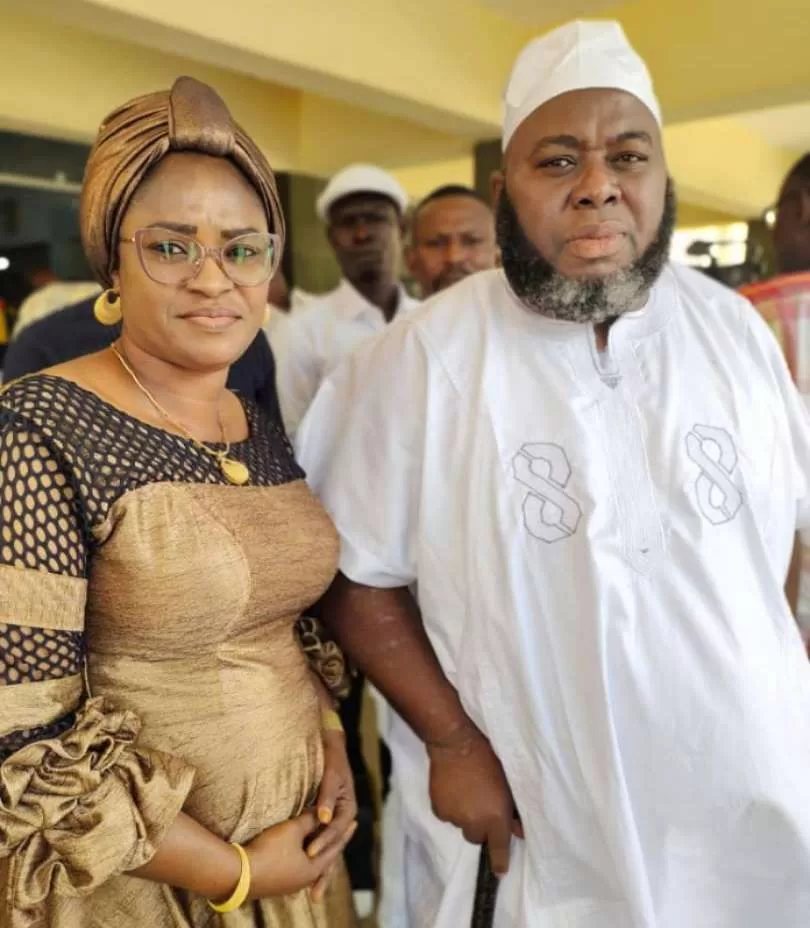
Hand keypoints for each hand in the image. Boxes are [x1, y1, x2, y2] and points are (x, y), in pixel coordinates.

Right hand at [245, 810, 356, 899]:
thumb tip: (322, 813)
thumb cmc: (270, 850)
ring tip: (322, 841)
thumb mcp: (293, 830)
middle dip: (333, 843)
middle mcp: (304, 880)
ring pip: (309, 863)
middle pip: (324, 858)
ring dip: (317, 850)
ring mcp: (289, 885)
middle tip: (343, 831)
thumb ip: (310, 820)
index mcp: (313, 869)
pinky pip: (296, 867)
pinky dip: (303, 856)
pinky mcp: (275, 883)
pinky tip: (299, 853)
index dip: (344, 832)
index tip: (354, 821)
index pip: (335, 847)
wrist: (238, 874)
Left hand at [306, 729, 357, 900]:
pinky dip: (316, 860)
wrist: (329, 748)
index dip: (323, 841)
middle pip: (335, 848)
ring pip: (330, 852)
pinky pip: (322, 846)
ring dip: (322, 872)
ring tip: (314, 894)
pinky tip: (308, 874)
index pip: (336, 830)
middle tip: (312, 889)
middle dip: (324, 868)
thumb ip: (328, 796)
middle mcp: (344, 819)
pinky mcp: (325, 824)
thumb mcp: (331, 775)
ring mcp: (335, 824)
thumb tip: (325, 818)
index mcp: (349, 809)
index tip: (308, 852)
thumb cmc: (330, 760)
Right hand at [427, 721, 520, 876]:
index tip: (500, 871)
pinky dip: (450, 807)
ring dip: (465, 816)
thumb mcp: (507, 783)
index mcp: (495, 817)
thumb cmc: (487, 758)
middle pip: (477, 837)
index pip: (499, 848)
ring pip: (461, 826)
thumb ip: (513, 811)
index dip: (500, 862)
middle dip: (480, 827)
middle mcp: (475, 823)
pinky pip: (447, 816)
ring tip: (466, 792)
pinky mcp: (438, 811)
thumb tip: (518, 830)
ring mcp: (455, 818)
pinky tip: (453, 789)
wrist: (455, 744)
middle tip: (481, 806)